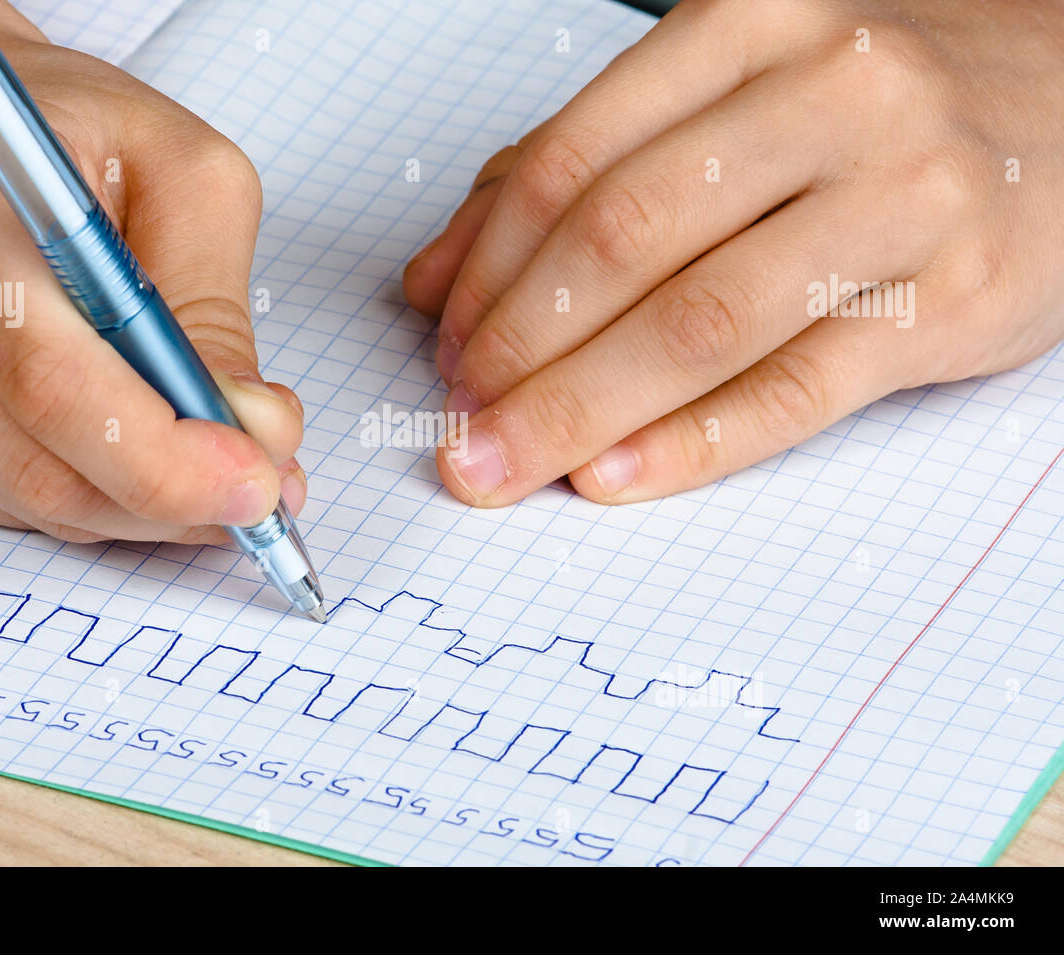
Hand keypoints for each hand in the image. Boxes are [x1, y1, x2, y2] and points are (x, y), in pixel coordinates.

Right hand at [0, 0, 304, 542]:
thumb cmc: (53, 135)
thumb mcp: (179, 168)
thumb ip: (216, 302)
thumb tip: (251, 428)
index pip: (54, 377)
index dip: (166, 457)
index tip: (259, 484)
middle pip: (40, 461)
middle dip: (173, 496)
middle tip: (260, 491)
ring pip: (28, 498)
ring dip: (138, 505)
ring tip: (207, 464)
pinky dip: (83, 494)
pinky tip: (123, 449)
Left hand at [404, 0, 1063, 507]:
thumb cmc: (871, 111)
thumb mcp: (724, 97)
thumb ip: (573, 170)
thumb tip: (436, 279)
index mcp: (750, 25)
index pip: (573, 160)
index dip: (488, 268)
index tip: (442, 343)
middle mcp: (829, 95)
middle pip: (625, 242)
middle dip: (517, 350)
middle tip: (459, 422)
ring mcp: (901, 197)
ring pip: (701, 320)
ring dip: (580, 407)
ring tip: (508, 459)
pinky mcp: (953, 301)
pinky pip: (797, 390)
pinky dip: (692, 444)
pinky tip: (614, 476)